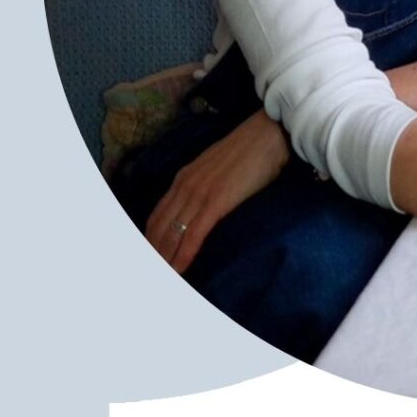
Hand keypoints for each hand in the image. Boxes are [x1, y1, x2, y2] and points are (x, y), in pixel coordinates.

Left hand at [145, 110, 290, 273]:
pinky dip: (183, 256)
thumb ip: (207, 183)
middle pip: (159, 229)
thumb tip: (206, 204)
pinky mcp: (215, 202)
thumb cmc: (251, 149)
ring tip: (160, 282)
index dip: (150, 241)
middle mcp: (185, 186)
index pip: (157, 216)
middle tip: (148, 278)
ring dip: (163, 260)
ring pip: (171, 235)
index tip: (148, 260)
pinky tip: (179, 271)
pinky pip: (193, 235)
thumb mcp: (219, 166)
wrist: (268, 133)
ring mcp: (199, 194)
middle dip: (152, 255)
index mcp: (185, 177)